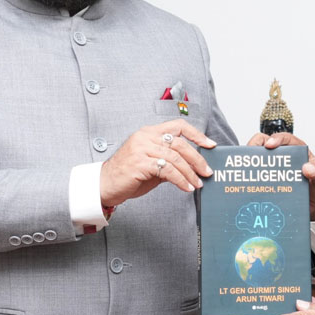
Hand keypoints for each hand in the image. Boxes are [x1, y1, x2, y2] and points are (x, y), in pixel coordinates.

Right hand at [100, 121, 215, 205]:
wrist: (104, 185)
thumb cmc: (128, 175)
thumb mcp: (152, 164)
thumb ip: (169, 161)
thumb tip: (193, 166)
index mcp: (149, 132)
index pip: (178, 126)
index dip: (197, 134)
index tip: (210, 144)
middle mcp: (146, 137)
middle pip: (180, 143)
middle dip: (197, 159)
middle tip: (207, 172)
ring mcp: (142, 149)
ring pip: (175, 158)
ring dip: (190, 173)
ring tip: (197, 184)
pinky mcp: (140, 163)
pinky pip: (167, 171)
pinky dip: (180, 180)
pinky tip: (186, 187)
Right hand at [246, 131, 314, 220]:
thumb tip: (307, 168)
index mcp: (298, 151)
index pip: (285, 138)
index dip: (276, 139)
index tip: (269, 145)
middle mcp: (284, 158)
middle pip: (265, 145)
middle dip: (255, 146)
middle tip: (249, 155)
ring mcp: (275, 171)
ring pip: (259, 162)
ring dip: (251, 165)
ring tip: (244, 171)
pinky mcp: (270, 183)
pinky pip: (258, 179)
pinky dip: (251, 181)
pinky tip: (246, 186)